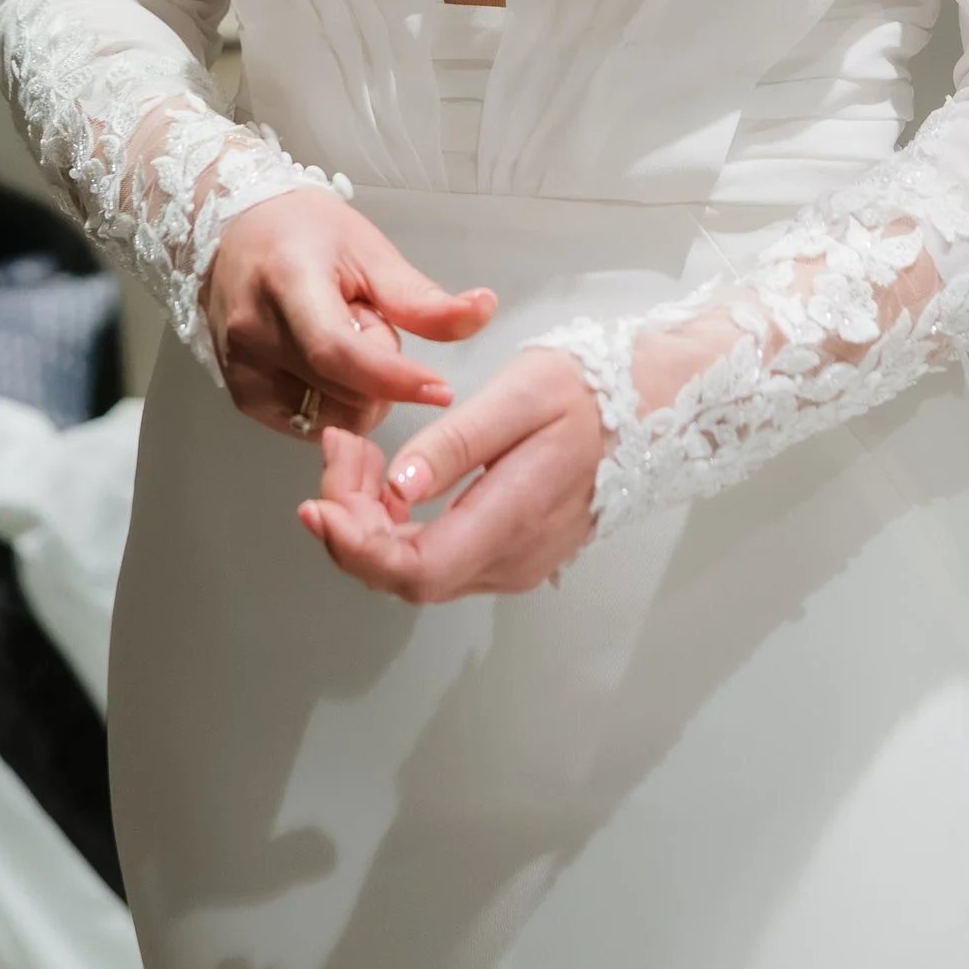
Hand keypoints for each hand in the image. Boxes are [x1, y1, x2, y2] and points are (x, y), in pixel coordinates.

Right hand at [204, 186, 493, 440]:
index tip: (441, 389)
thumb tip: (484, 313)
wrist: (237, 230)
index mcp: (288, 282)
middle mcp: (255, 332)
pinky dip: (332, 403)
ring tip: (341, 340)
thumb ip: (423, 298)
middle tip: (368, 323)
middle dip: (379, 373)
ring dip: (356, 393)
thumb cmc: (307, 233)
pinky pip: (307, 425)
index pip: (340, 352)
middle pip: (342, 391)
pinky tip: (323, 363)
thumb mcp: (370, 251)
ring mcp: (242, 368)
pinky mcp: (242, 395)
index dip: (395, 378)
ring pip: (330, 418)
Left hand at [298, 346, 605, 600]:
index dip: (355, 548)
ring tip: (355, 456)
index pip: (414, 571)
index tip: (316, 504)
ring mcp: (514, 563)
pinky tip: (390, 479)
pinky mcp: (512, 552)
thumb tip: (399, 488)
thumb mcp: (521, 394)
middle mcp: (511, 560)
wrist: (652, 408)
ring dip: (371, 523)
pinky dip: (399, 525)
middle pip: (406, 576)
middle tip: (336, 453)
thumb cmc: (589, 392)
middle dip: (352, 523)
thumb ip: (458, 444)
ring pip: (417, 569)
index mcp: (512, 522)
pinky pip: (439, 556)